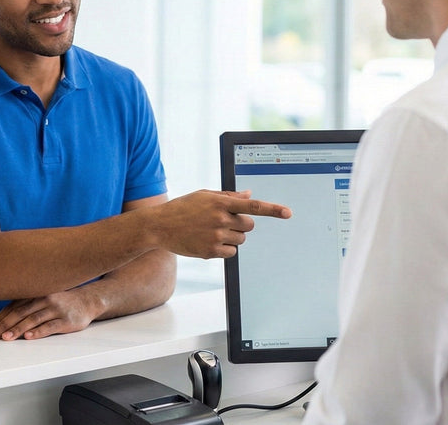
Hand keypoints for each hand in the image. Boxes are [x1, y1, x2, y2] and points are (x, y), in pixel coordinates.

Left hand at [0, 291, 95, 340]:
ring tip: (6, 337)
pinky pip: (50, 326)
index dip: (0, 318)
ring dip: (18, 329)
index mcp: (34, 294)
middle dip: (4, 324)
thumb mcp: (38, 301)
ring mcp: (55, 309)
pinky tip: (29, 337)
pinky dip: (38, 332)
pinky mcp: (66, 320)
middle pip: (20, 312)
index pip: (12, 307)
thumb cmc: (59, 302)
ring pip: (33, 319)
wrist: (87, 300)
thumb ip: (18, 308)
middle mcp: (43, 299)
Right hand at [156, 190, 290, 258]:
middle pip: (249, 226)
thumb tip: (249, 195)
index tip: (287, 213)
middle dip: (241, 224)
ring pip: (241, 240)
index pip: (253, 206)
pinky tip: (208, 241)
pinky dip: (225, 249)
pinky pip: (231, 253)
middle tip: (224, 222)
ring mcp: (216, 237)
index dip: (273, 209)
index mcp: (220, 202)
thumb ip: (228, 196)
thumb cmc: (182, 208)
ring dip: (232, 237)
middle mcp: (220, 219)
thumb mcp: (204, 196)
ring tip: (212, 232)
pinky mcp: (211, 252)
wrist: (159, 226)